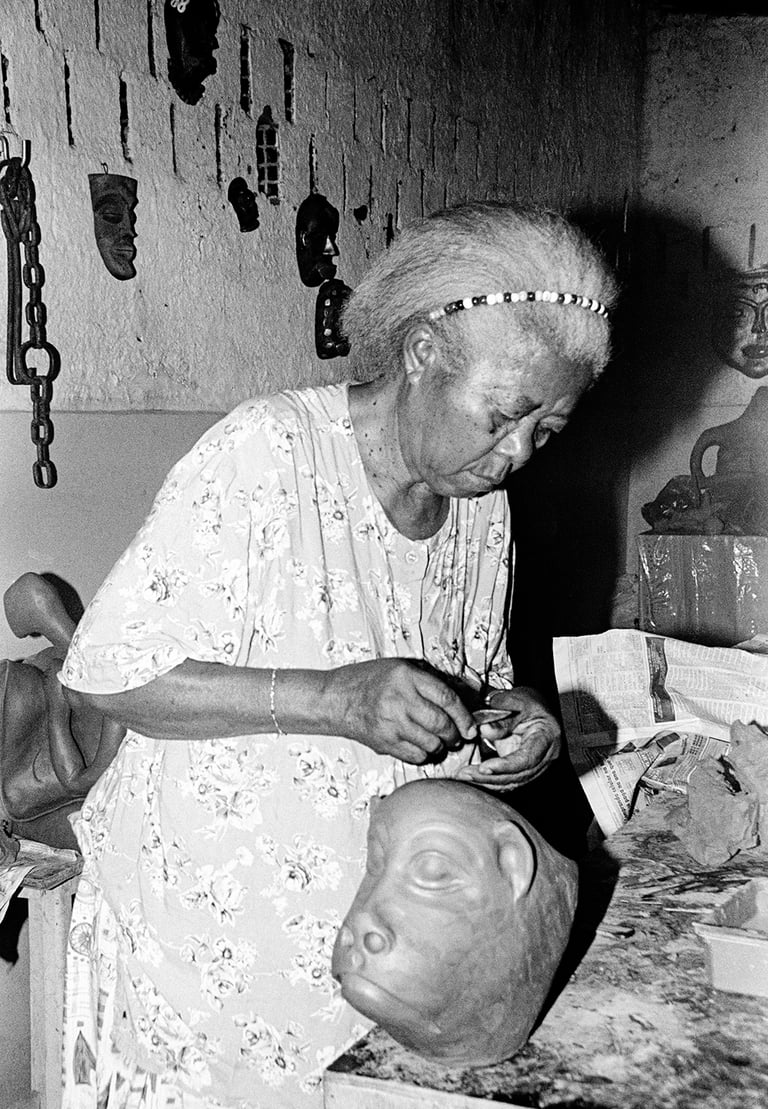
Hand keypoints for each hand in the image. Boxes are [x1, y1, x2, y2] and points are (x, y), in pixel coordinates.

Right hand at [325, 659, 477, 764]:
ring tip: (439, 740)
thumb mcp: (399, 668)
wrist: (336, 699)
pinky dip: (425, 754)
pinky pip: (416, 756)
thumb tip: (460, 702)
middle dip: (454, 734)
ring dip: (441, 746)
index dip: (464, 716)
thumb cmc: (369, 681)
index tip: (471, 726)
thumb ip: (428, 681)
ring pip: (431, 743)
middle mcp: (400, 700)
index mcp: (406, 677)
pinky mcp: (385, 743)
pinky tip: (421, 745)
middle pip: (441, 724)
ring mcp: (391, 724)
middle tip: (456, 735)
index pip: (447, 699)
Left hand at [454, 685, 560, 788]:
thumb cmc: (526, 703)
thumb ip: (500, 717)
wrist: (532, 707)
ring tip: (465, 775)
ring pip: (512, 782)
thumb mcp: (514, 701)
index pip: (528, 758)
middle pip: (518, 775)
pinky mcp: (523, 770)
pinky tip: (473, 777)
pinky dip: (490, 782)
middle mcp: (545, 756)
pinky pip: (508, 781)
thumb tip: (485, 729)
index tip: (484, 767)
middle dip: (490, 777)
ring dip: (487, 782)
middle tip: (466, 773)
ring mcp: (536, 765)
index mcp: (547, 736)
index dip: (506, 766)